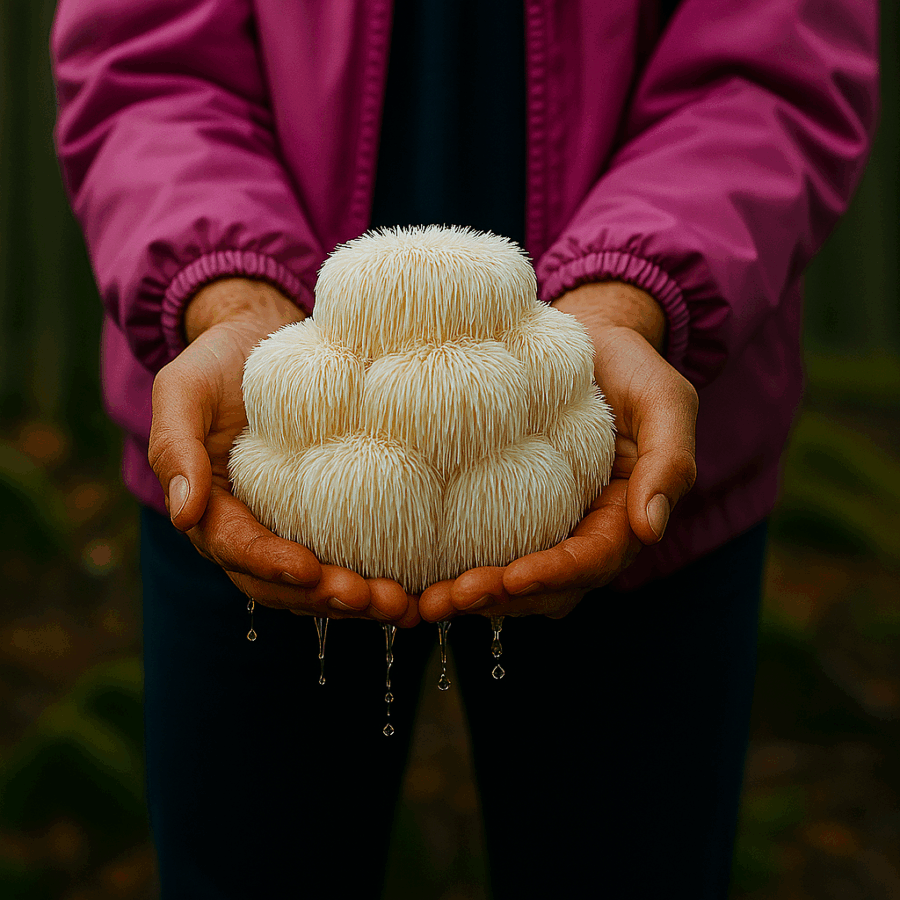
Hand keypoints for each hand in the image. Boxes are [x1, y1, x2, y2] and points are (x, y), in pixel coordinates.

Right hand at [148, 277, 419, 626]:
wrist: (257, 342)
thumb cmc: (217, 364)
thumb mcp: (182, 392)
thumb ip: (174, 449)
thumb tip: (182, 515)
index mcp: (211, 509)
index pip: (238, 548)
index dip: (270, 563)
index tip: (308, 568)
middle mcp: (249, 531)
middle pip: (281, 583)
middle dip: (324, 598)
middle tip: (373, 600)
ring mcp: (288, 529)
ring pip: (316, 584)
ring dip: (356, 602)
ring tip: (401, 605)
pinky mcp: (326, 519)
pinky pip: (345, 558)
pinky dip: (373, 578)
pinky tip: (413, 588)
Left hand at [418, 281, 697, 621]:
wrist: (589, 341)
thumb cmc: (629, 367)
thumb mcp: (664, 402)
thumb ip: (669, 462)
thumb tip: (651, 531)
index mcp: (624, 515)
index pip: (591, 560)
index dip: (553, 575)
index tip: (510, 578)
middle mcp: (585, 532)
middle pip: (547, 587)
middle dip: (501, 599)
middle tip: (447, 600)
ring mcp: (547, 526)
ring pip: (516, 584)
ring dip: (474, 598)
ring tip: (426, 602)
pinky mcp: (510, 512)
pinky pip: (489, 551)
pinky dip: (459, 571)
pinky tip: (418, 577)